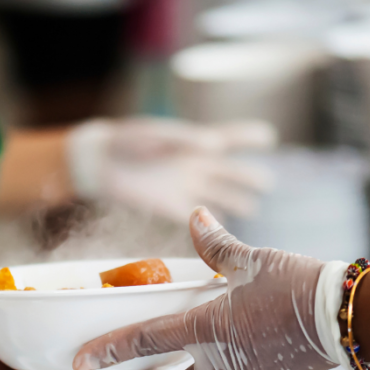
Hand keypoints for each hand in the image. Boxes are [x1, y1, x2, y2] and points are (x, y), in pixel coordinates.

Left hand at [66, 117, 276, 221]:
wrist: (100, 163)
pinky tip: (222, 233)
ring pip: (217, 197)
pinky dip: (209, 227)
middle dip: (248, 178)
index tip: (269, 136)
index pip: (229, 138)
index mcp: (193, 144)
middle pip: (228, 173)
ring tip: (250, 208)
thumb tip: (214, 144)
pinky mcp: (169, 207)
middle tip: (267, 183)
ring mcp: (183, 189)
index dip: (249, 137)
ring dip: (234, 203)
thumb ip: (185, 139)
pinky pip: (196, 219)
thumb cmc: (127, 141)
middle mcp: (193, 167)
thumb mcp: (156, 135)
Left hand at [72, 207, 336, 369]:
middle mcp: (221, 360)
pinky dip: (231, 357)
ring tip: (204, 336)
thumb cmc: (299, 285)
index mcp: (206, 329)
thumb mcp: (252, 260)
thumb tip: (195, 217)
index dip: (108, 352)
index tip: (81, 364)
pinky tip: (248, 334)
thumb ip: (216, 244)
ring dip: (195, 365)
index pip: (144, 343)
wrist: (353, 317)